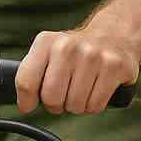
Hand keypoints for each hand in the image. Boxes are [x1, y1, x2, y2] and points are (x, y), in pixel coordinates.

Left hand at [14, 15, 140, 114]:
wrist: (113, 35)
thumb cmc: (75, 52)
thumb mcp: (48, 53)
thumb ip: (32, 76)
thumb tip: (25, 106)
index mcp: (46, 42)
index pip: (26, 82)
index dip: (26, 101)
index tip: (29, 105)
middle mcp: (68, 46)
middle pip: (51, 98)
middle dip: (55, 104)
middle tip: (63, 94)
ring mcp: (93, 56)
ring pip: (74, 105)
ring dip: (76, 105)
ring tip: (81, 88)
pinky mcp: (114, 67)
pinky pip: (95, 105)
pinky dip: (94, 105)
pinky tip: (96, 89)